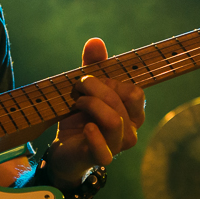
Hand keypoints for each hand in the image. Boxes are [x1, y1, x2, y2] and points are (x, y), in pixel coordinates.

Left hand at [44, 38, 145, 187]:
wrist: (65, 147)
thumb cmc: (82, 116)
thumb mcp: (87, 88)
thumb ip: (94, 65)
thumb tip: (95, 41)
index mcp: (133, 111)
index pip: (134, 91)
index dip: (110, 82)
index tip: (91, 79)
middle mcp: (131, 129)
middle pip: (121, 101)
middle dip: (95, 88)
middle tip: (77, 88)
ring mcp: (118, 145)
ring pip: (114, 121)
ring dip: (90, 105)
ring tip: (76, 104)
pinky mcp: (101, 158)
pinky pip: (104, 149)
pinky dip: (93, 135)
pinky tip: (85, 127)